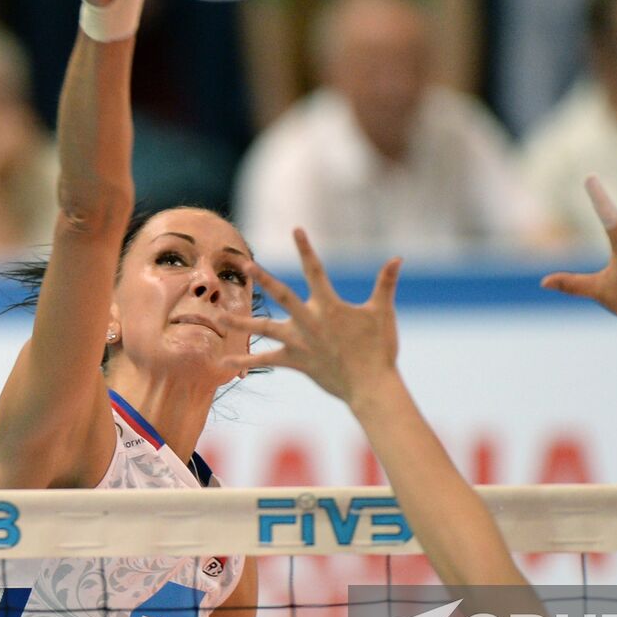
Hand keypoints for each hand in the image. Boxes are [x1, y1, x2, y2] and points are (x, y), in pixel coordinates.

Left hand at [224, 229, 402, 406]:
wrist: (370, 386)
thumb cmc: (379, 349)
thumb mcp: (382, 313)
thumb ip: (386, 283)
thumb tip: (397, 258)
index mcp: (329, 306)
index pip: (315, 271)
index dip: (306, 249)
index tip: (296, 230)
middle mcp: (309, 322)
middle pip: (281, 295)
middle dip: (263, 277)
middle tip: (245, 263)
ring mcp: (300, 342)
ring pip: (265, 327)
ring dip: (241, 320)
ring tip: (219, 314)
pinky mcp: (296, 362)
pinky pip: (267, 360)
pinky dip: (246, 360)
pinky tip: (224, 361)